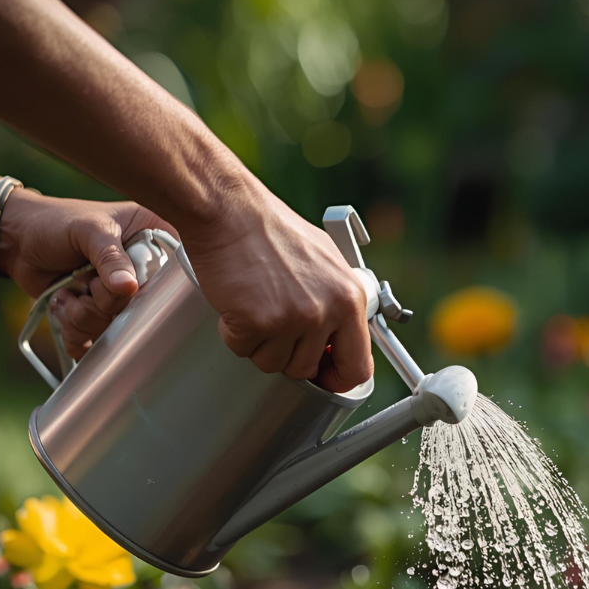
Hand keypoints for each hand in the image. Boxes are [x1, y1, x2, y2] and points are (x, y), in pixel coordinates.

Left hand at [0, 188, 176, 358]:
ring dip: (84, 317)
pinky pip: (95, 339)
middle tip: (85, 284)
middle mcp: (139, 270)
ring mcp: (118, 294)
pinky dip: (75, 332)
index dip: (148, 287)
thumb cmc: (53, 221)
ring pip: (116, 326)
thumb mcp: (88, 230)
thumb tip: (128, 288)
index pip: (170, 274)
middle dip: (106, 304)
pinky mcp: (98, 313)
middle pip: (142, 307)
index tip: (123, 284)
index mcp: (152, 239)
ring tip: (67, 293)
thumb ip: (110, 257)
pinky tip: (63, 306)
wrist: (15, 238)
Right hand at [178, 182, 373, 393]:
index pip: (358, 366)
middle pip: (307, 369)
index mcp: (349, 299)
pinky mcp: (255, 322)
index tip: (325, 375)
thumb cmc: (273, 230)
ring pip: (273, 363)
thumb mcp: (328, 261)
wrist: (230, 210)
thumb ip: (340, 301)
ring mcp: (290, 319)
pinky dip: (235, 333)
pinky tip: (239, 304)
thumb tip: (344, 336)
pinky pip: (244, 350)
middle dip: (289, 355)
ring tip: (258, 307)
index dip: (338, 378)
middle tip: (277, 327)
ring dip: (261, 344)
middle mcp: (325, 312)